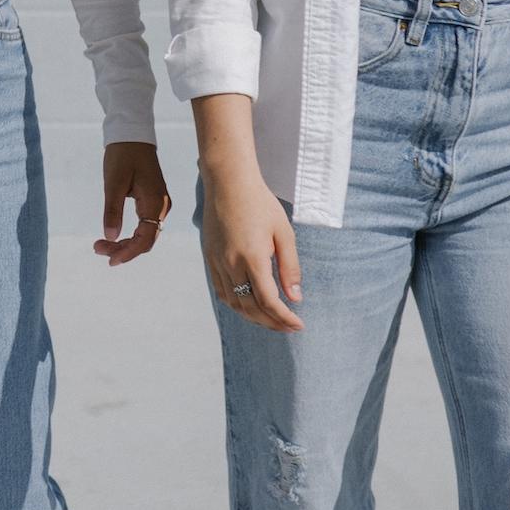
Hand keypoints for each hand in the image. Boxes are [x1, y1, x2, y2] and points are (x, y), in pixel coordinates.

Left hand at [94, 143, 170, 265]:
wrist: (133, 135)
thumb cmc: (122, 155)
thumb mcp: (113, 183)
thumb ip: (112, 210)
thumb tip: (110, 237)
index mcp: (155, 203)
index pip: (145, 239)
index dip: (128, 253)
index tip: (110, 261)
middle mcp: (162, 207)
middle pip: (146, 240)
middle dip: (123, 249)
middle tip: (97, 249)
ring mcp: (159, 204)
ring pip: (145, 234)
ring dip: (125, 243)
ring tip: (100, 245)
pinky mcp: (153, 201)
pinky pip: (145, 225)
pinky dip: (130, 234)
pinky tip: (114, 236)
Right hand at [200, 161, 301, 333]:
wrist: (228, 182)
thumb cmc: (260, 203)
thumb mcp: (284, 233)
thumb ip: (290, 267)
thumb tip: (295, 297)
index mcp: (253, 257)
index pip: (268, 301)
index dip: (284, 318)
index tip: (299, 325)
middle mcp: (231, 263)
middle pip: (250, 307)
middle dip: (271, 322)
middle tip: (289, 327)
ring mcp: (217, 261)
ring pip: (233, 302)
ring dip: (253, 317)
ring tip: (271, 320)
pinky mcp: (210, 257)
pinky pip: (221, 290)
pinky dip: (236, 304)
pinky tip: (248, 305)